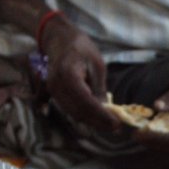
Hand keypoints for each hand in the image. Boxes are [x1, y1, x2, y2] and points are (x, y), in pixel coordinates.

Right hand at [38, 16, 118, 135]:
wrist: (60, 40)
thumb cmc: (81, 49)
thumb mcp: (97, 65)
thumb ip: (99, 88)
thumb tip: (105, 111)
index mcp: (68, 74)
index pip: (86, 102)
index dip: (101, 116)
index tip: (116, 124)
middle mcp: (57, 85)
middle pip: (78, 111)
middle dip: (98, 122)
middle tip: (116, 127)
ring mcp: (52, 90)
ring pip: (73, 113)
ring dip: (91, 121)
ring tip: (109, 124)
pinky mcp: (53, 94)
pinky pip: (69, 109)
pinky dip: (83, 116)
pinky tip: (97, 119)